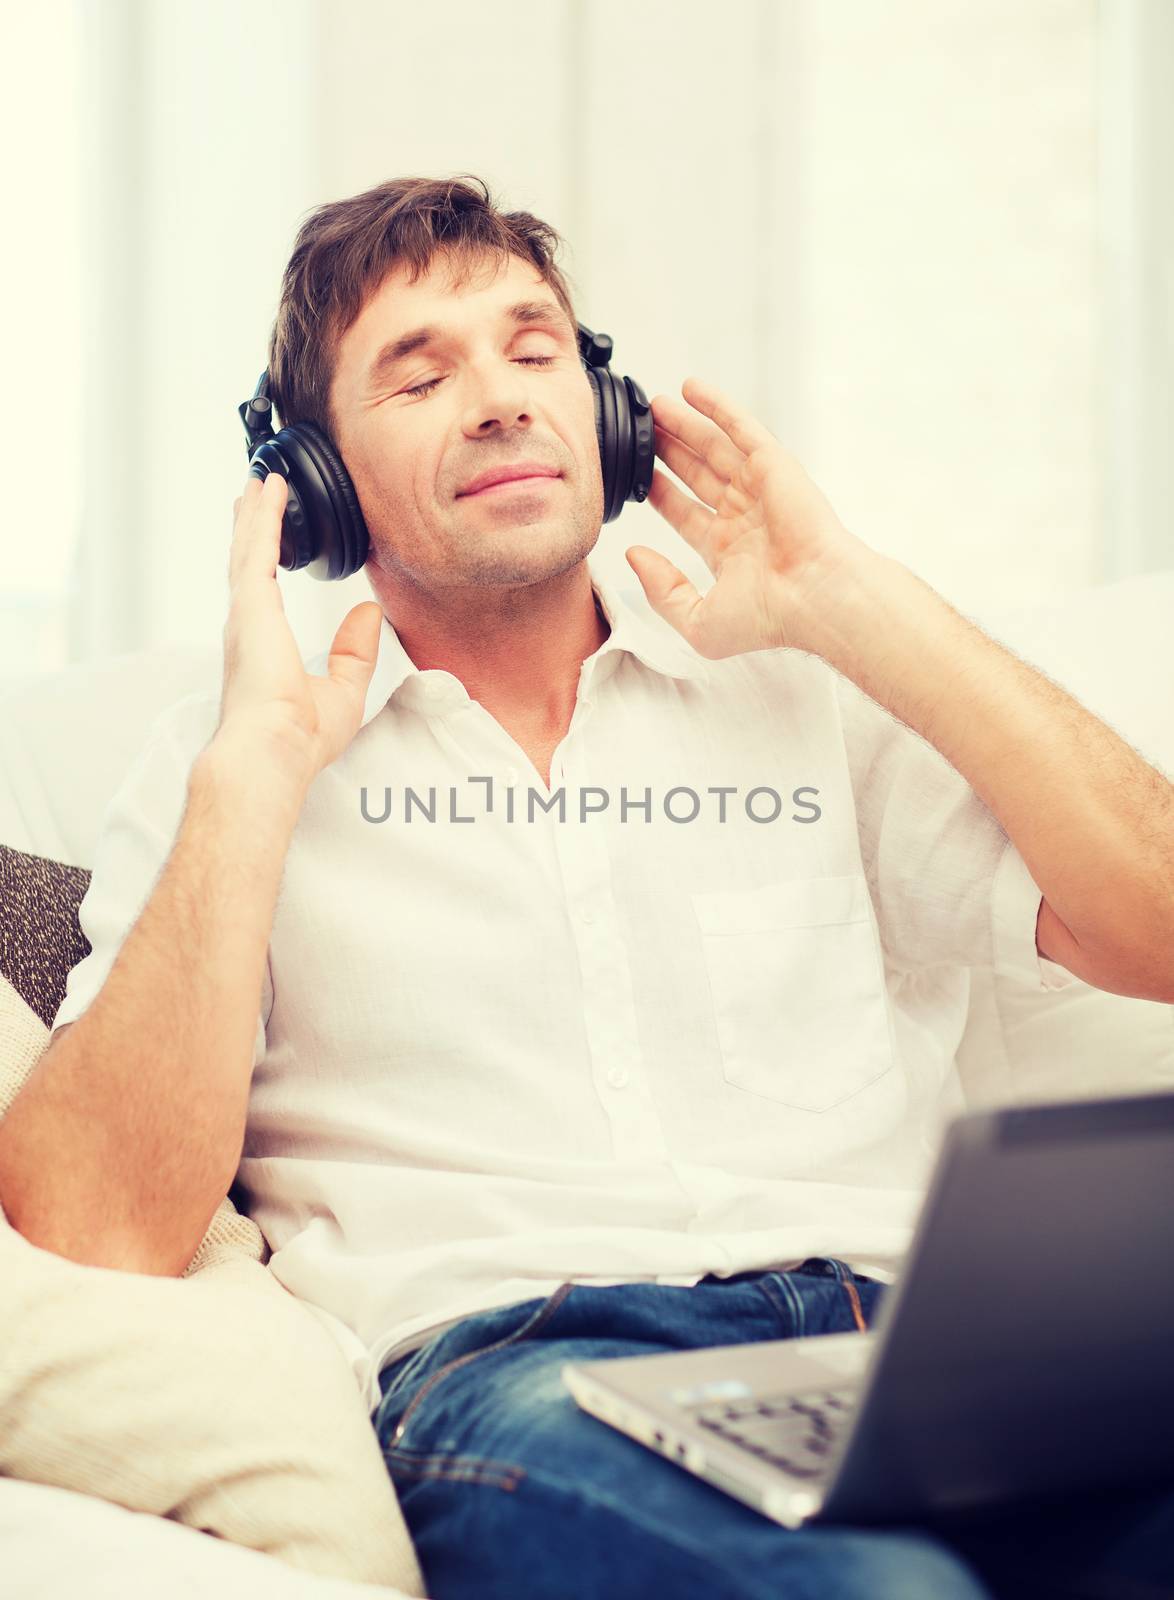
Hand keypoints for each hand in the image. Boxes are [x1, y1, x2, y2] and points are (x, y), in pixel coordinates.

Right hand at [217, 471, 382, 786]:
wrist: (275, 751)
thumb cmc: (300, 737)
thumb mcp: (344, 692)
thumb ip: (354, 652)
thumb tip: (368, 614)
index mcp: (263, 647)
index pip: (262, 590)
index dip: (264, 557)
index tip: (264, 532)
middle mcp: (248, 627)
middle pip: (249, 561)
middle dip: (253, 525)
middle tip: (256, 492)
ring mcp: (246, 615)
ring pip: (249, 549)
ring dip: (256, 513)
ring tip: (261, 481)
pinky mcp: (252, 606)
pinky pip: (257, 549)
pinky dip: (263, 517)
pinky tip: (267, 491)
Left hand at [625, 377, 873, 656]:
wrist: (816, 596)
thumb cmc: (768, 618)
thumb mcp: (699, 621)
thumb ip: (661, 591)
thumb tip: (634, 557)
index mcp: (728, 552)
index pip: (685, 514)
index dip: (660, 494)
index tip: (637, 477)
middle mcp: (744, 517)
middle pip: (696, 474)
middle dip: (669, 452)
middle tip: (641, 430)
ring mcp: (760, 488)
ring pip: (713, 447)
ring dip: (685, 425)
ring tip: (654, 405)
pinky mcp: (775, 465)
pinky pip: (740, 428)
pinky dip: (717, 407)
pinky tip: (690, 388)